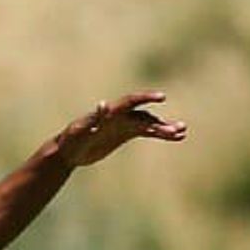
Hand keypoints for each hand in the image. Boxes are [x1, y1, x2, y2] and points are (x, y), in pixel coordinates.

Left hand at [49, 91, 186, 167]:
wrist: (68, 151)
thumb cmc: (71, 140)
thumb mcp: (80, 131)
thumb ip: (93, 120)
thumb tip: (103, 104)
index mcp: (110, 112)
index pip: (131, 101)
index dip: (146, 98)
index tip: (162, 97)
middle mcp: (119, 116)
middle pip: (144, 115)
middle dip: (161, 122)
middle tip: (179, 128)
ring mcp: (124, 124)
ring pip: (148, 123)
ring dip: (164, 128)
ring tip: (182, 133)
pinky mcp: (125, 134)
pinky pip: (146, 132)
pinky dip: (159, 134)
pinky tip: (175, 137)